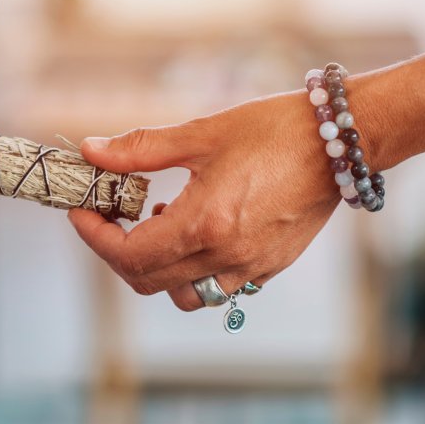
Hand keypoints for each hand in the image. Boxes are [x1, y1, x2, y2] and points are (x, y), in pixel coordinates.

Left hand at [67, 90, 339, 310]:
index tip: (81, 211)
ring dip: (157, 267)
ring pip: (183, 294)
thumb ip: (141, 149)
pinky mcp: (271, 266)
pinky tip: (199, 226)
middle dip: (117, 251)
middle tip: (110, 214)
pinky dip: (193, 268)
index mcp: (204, 223)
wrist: (342, 141)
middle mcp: (226, 256)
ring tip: (160, 218)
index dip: (94, 237)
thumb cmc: (275, 129)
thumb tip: (90, 151)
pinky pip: (218, 286)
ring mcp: (251, 266)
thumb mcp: (202, 134)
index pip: (128, 254)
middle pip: (147, 281)